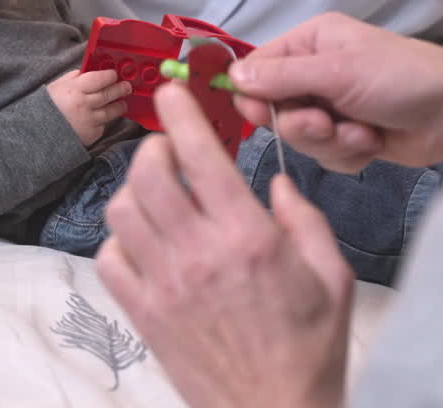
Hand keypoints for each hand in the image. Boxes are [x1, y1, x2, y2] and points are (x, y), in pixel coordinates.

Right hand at [46, 69, 132, 145]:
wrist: (39, 132)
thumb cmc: (48, 106)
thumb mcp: (57, 86)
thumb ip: (74, 78)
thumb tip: (90, 71)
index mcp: (75, 89)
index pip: (100, 79)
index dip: (110, 76)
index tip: (114, 75)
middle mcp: (84, 104)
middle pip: (109, 94)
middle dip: (121, 89)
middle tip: (127, 87)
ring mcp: (89, 120)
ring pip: (112, 111)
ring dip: (120, 106)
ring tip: (122, 103)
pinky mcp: (91, 134)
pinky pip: (102, 126)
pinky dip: (103, 121)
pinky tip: (102, 117)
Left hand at [98, 83, 351, 407]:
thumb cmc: (310, 350)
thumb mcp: (333, 277)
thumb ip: (306, 220)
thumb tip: (279, 184)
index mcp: (248, 237)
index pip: (200, 157)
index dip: (181, 114)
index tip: (172, 93)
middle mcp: (199, 254)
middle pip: (148, 174)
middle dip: (155, 148)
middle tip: (171, 153)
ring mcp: (165, 286)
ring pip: (122, 211)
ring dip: (136, 192)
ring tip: (159, 198)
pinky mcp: (145, 315)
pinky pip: (110, 260)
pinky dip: (119, 242)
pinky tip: (145, 245)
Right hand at [230, 12, 442, 172]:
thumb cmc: (400, 77)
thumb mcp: (337, 71)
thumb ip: (282, 77)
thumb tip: (232, 77)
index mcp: (310, 43)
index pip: (258, 69)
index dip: (254, 95)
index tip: (261, 114)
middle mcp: (315, 73)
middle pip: (276, 110)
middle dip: (302, 125)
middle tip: (325, 123)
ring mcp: (332, 107)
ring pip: (300, 138)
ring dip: (330, 141)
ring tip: (361, 132)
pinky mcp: (348, 138)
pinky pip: (325, 156)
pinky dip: (348, 153)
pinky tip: (372, 141)